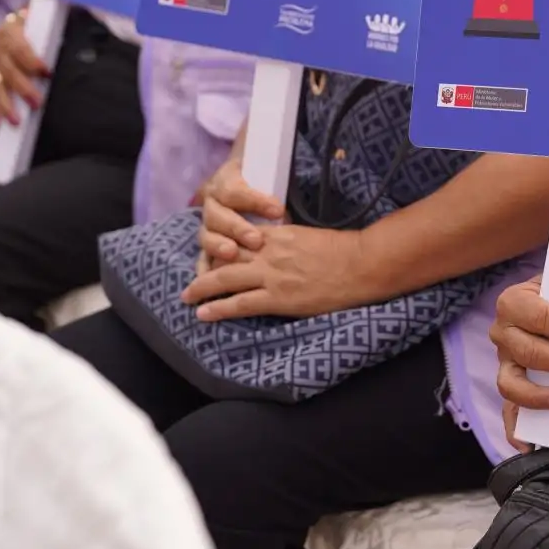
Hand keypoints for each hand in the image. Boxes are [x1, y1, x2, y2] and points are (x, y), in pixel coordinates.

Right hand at [0, 8, 48, 125]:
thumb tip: (72, 28)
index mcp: (10, 29)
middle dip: (23, 88)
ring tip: (16, 121)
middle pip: (8, 70)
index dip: (31, 61)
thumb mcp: (41, 16)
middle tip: (37, 103)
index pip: (20, 48)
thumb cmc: (35, 19)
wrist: (13, 19)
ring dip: (6, 105)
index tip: (46, 72)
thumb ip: (51, 25)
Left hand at [181, 222, 370, 319]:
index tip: (211, 257)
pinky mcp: (278, 298)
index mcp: (277, 234)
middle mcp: (268, 252)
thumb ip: (288, 240)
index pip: (237, 237)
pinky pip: (240, 303)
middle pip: (224, 256)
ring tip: (187, 298)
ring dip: (201, 288)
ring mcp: (271, 275)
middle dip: (203, 267)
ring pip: (224, 279)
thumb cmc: (344, 249)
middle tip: (190, 279)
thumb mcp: (310, 235)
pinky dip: (218, 309)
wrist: (362, 264)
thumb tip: (277, 247)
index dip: (220, 248)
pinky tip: (204, 314)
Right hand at [192, 158, 283, 268]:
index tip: (278, 210)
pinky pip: (202, 256)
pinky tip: (207, 275)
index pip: (234, 189)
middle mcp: (213, 201)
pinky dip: (204, 266)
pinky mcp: (209, 244)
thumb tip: (285, 213)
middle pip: (216, 214)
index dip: (253, 200)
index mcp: (227, 178)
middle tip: (256, 240)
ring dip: (218, 245)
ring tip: (232, 253)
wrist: (259, 181)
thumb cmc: (270, 182)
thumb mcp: (271, 178)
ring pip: (206, 235)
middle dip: (235, 228)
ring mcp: (208, 223)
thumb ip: (273, 193)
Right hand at [491, 278, 548, 450]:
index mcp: (514, 301)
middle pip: (525, 351)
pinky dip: (515, 428)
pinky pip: (510, 410)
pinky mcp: (515, 387)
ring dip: (538, 394)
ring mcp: (506, 362)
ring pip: (511, 384)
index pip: (536, 314)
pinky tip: (528, 444)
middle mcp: (503, 331)